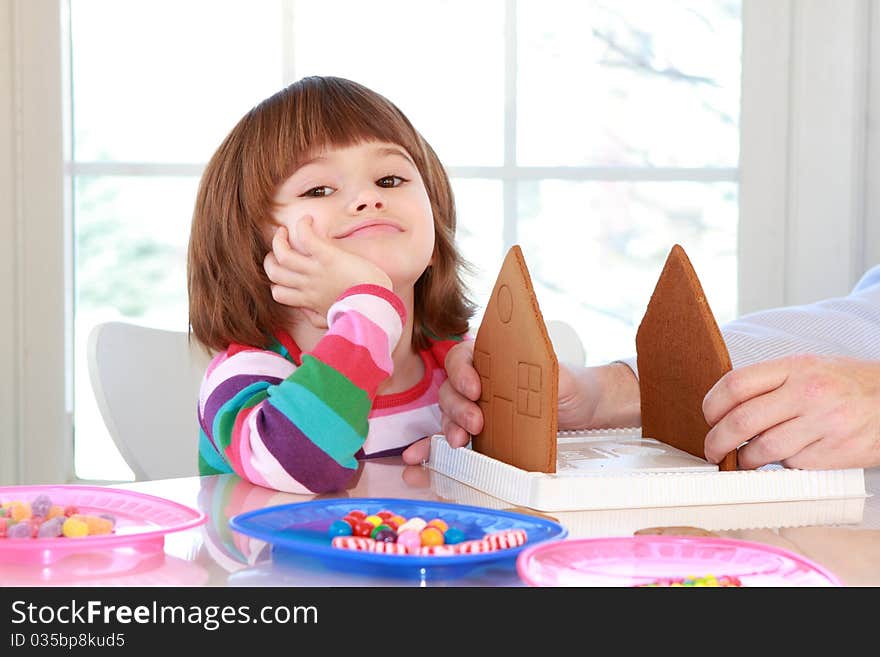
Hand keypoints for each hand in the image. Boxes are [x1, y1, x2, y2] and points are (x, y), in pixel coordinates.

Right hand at [263, 217, 392, 326]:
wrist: (376, 305)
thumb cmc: (360, 310)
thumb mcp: (332, 318)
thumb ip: (316, 317)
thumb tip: (305, 310)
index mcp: (309, 300)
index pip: (278, 293)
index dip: (276, 282)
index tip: (284, 273)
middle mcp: (307, 286)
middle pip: (274, 273)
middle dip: (270, 259)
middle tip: (280, 249)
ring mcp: (316, 271)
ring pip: (282, 254)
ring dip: (279, 240)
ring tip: (284, 231)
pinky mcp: (329, 257)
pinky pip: (306, 238)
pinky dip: (302, 226)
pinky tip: (307, 220)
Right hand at [432, 341, 640, 453]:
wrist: (582, 412)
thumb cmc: (569, 386)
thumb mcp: (563, 377)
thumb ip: (547, 374)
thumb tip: (536, 375)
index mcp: (493, 359)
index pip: (462, 357)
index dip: (462, 371)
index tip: (476, 388)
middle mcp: (478, 382)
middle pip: (450, 388)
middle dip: (457, 407)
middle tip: (476, 423)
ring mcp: (476, 409)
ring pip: (448, 414)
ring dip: (449, 428)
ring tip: (461, 443)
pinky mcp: (478, 435)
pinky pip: (450, 439)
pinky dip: (438, 449)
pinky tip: (432, 460)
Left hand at [703, 354, 879, 469]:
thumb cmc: (847, 384)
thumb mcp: (808, 368)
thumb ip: (769, 383)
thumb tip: (725, 407)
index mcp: (795, 368)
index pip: (735, 385)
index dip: (711, 406)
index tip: (708, 418)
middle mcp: (808, 393)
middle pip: (741, 421)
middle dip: (717, 441)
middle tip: (713, 450)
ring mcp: (823, 424)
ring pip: (762, 450)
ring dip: (745, 460)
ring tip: (744, 460)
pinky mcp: (835, 454)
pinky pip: (791, 465)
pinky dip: (782, 466)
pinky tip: (787, 457)